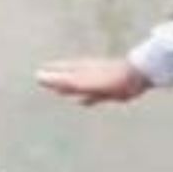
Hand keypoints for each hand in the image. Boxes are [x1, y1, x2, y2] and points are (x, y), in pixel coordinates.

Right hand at [36, 56, 151, 104]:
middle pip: (68, 76)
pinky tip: (82, 103)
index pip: (60, 69)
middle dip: (57, 79)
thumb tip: (38, 76)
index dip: (49, 72)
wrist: (135, 77)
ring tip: (60, 92)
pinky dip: (85, 98)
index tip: (38, 73)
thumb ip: (59, 80)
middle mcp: (87, 73)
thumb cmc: (106, 78)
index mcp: (79, 69)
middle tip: (45, 81)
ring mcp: (98, 81)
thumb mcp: (79, 81)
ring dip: (70, 89)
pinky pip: (92, 95)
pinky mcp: (108, 90)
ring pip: (79, 85)